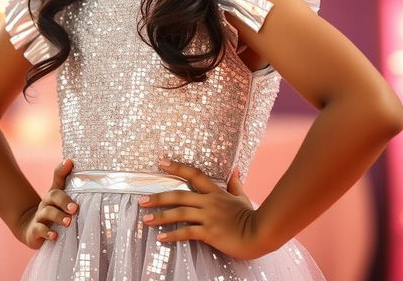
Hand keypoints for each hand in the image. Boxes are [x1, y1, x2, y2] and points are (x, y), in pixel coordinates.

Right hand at [17, 158, 78, 249]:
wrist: (32, 229)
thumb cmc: (54, 213)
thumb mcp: (63, 202)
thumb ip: (74, 192)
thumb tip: (86, 175)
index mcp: (55, 193)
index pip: (58, 178)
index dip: (63, 169)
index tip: (69, 162)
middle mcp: (46, 202)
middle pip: (53, 195)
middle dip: (64, 201)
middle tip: (75, 208)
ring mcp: (39, 216)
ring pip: (47, 212)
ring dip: (58, 217)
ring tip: (68, 222)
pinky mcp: (34, 230)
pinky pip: (39, 229)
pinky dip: (47, 233)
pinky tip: (54, 236)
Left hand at [138, 159, 267, 259]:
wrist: (260, 233)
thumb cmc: (251, 216)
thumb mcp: (242, 197)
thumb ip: (235, 183)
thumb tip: (235, 169)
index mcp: (216, 192)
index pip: (194, 174)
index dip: (177, 167)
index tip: (161, 162)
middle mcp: (209, 202)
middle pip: (180, 195)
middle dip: (159, 197)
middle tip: (142, 200)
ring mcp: (209, 217)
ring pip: (180, 213)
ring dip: (161, 216)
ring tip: (146, 219)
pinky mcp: (210, 233)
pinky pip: (187, 232)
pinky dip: (173, 235)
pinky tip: (161, 238)